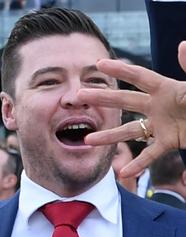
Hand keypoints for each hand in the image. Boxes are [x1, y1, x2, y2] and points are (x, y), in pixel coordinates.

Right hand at [79, 44, 185, 177]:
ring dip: (109, 136)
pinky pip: (150, 154)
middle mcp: (159, 105)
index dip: (119, 69)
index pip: (138, 76)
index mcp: (166, 88)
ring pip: (130, 131)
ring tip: (88, 140)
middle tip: (79, 97)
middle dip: (102, 99)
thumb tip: (182, 46)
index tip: (99, 63)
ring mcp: (162, 125)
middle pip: (125, 101)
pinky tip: (123, 172)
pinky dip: (138, 164)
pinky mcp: (170, 142)